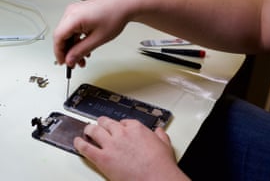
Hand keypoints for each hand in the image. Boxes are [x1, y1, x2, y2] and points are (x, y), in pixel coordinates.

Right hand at [53, 0, 133, 67]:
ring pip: (69, 33)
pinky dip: (78, 39)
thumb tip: (70, 59)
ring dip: (74, 46)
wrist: (125, 5)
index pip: (58, 38)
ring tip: (83, 58)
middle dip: (68, 51)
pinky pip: (74, 28)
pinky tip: (85, 47)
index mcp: (73, 17)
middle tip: (75, 63)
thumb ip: (81, 51)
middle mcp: (71, 12)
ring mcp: (76, 11)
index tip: (63, 63)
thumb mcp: (97, 39)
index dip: (59, 53)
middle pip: (62, 36)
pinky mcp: (81, 12)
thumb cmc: (115, 16)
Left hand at [74, 116, 189, 180]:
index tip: (119, 127)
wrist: (156, 178)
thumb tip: (159, 132)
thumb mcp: (164, 144)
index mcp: (135, 128)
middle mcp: (121, 133)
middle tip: (100, 124)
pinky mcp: (103, 158)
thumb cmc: (160, 163)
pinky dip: (80, 144)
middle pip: (106, 123)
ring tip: (87, 130)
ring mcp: (111, 145)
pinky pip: (86, 148)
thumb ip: (160, 135)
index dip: (119, 125)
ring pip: (94, 131)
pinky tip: (77, 142)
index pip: (123, 122)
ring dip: (89, 129)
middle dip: (102, 123)